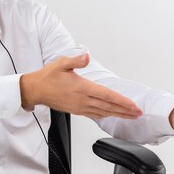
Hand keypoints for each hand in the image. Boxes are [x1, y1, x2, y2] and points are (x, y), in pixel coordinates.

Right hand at [20, 53, 142, 119]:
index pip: (107, 96)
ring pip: (103, 112)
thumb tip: (86, 57)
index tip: (133, 105)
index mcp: (82, 88)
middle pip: (109, 107)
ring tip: (129, 116)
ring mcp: (80, 107)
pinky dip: (105, 115)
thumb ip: (76, 61)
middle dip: (125, 111)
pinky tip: (111, 115)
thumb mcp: (61, 63)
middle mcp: (82, 100)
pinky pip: (95, 115)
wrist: (36, 90)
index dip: (122, 101)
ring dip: (118, 115)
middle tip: (138, 113)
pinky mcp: (76, 110)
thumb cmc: (48, 76)